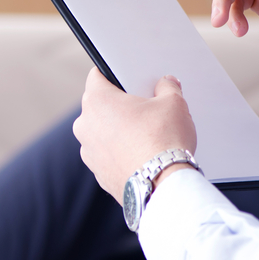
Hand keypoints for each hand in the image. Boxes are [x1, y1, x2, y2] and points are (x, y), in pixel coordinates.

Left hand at [73, 68, 196, 201]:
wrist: (163, 187)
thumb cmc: (163, 142)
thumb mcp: (174, 103)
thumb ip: (167, 87)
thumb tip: (166, 84)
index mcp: (96, 101)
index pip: (97, 76)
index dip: (115, 73)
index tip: (127, 76)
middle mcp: (84, 126)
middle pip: (100, 105)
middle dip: (120, 104)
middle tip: (145, 107)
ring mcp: (88, 152)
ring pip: (102, 132)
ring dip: (119, 130)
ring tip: (146, 134)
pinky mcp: (98, 173)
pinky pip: (107, 154)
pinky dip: (120, 152)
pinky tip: (142, 154)